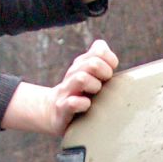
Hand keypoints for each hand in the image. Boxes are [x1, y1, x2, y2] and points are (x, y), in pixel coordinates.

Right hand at [0, 41, 118, 134]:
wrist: (52, 111)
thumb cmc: (80, 94)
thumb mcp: (91, 76)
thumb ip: (102, 63)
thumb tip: (106, 50)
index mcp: (82, 64)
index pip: (99, 50)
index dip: (109, 60)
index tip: (110, 72)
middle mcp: (73, 74)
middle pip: (93, 63)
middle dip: (104, 73)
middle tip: (105, 83)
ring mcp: (67, 90)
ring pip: (81, 79)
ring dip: (94, 86)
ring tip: (95, 93)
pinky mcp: (62, 108)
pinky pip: (72, 103)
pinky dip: (82, 104)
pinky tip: (86, 105)